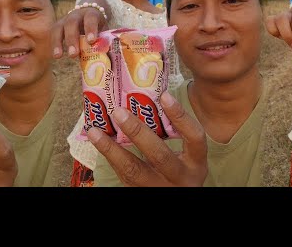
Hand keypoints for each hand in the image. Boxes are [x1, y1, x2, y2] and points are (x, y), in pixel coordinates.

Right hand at [50, 0, 108, 58]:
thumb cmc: (97, 27)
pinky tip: (55, 55)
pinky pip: (52, 33)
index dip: (90, 29)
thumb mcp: (103, 31)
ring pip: (59, 27)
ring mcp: (65, 19)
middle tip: (73, 54)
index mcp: (91, 14)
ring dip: (58, 42)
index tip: (91, 41)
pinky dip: (53, 44)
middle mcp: (77, 14)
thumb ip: (103, 41)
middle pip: (72, 23)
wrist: (88, 15)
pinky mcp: (58, 25)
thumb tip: (105, 57)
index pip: (91, 18)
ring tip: (58, 56)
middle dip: (72, 39)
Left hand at [87, 91, 207, 186]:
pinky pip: (123, 175)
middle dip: (138, 133)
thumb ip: (174, 134)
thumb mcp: (189, 156)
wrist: (176, 195)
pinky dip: (110, 157)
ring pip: (133, 170)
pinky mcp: (140, 193)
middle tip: (119, 112)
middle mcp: (181, 178)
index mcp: (196, 163)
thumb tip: (148, 99)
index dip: (180, 117)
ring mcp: (159, 188)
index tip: (164, 96)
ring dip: (112, 149)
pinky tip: (99, 142)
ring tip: (95, 131)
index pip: (194, 137)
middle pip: (159, 155)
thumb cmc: (182, 169)